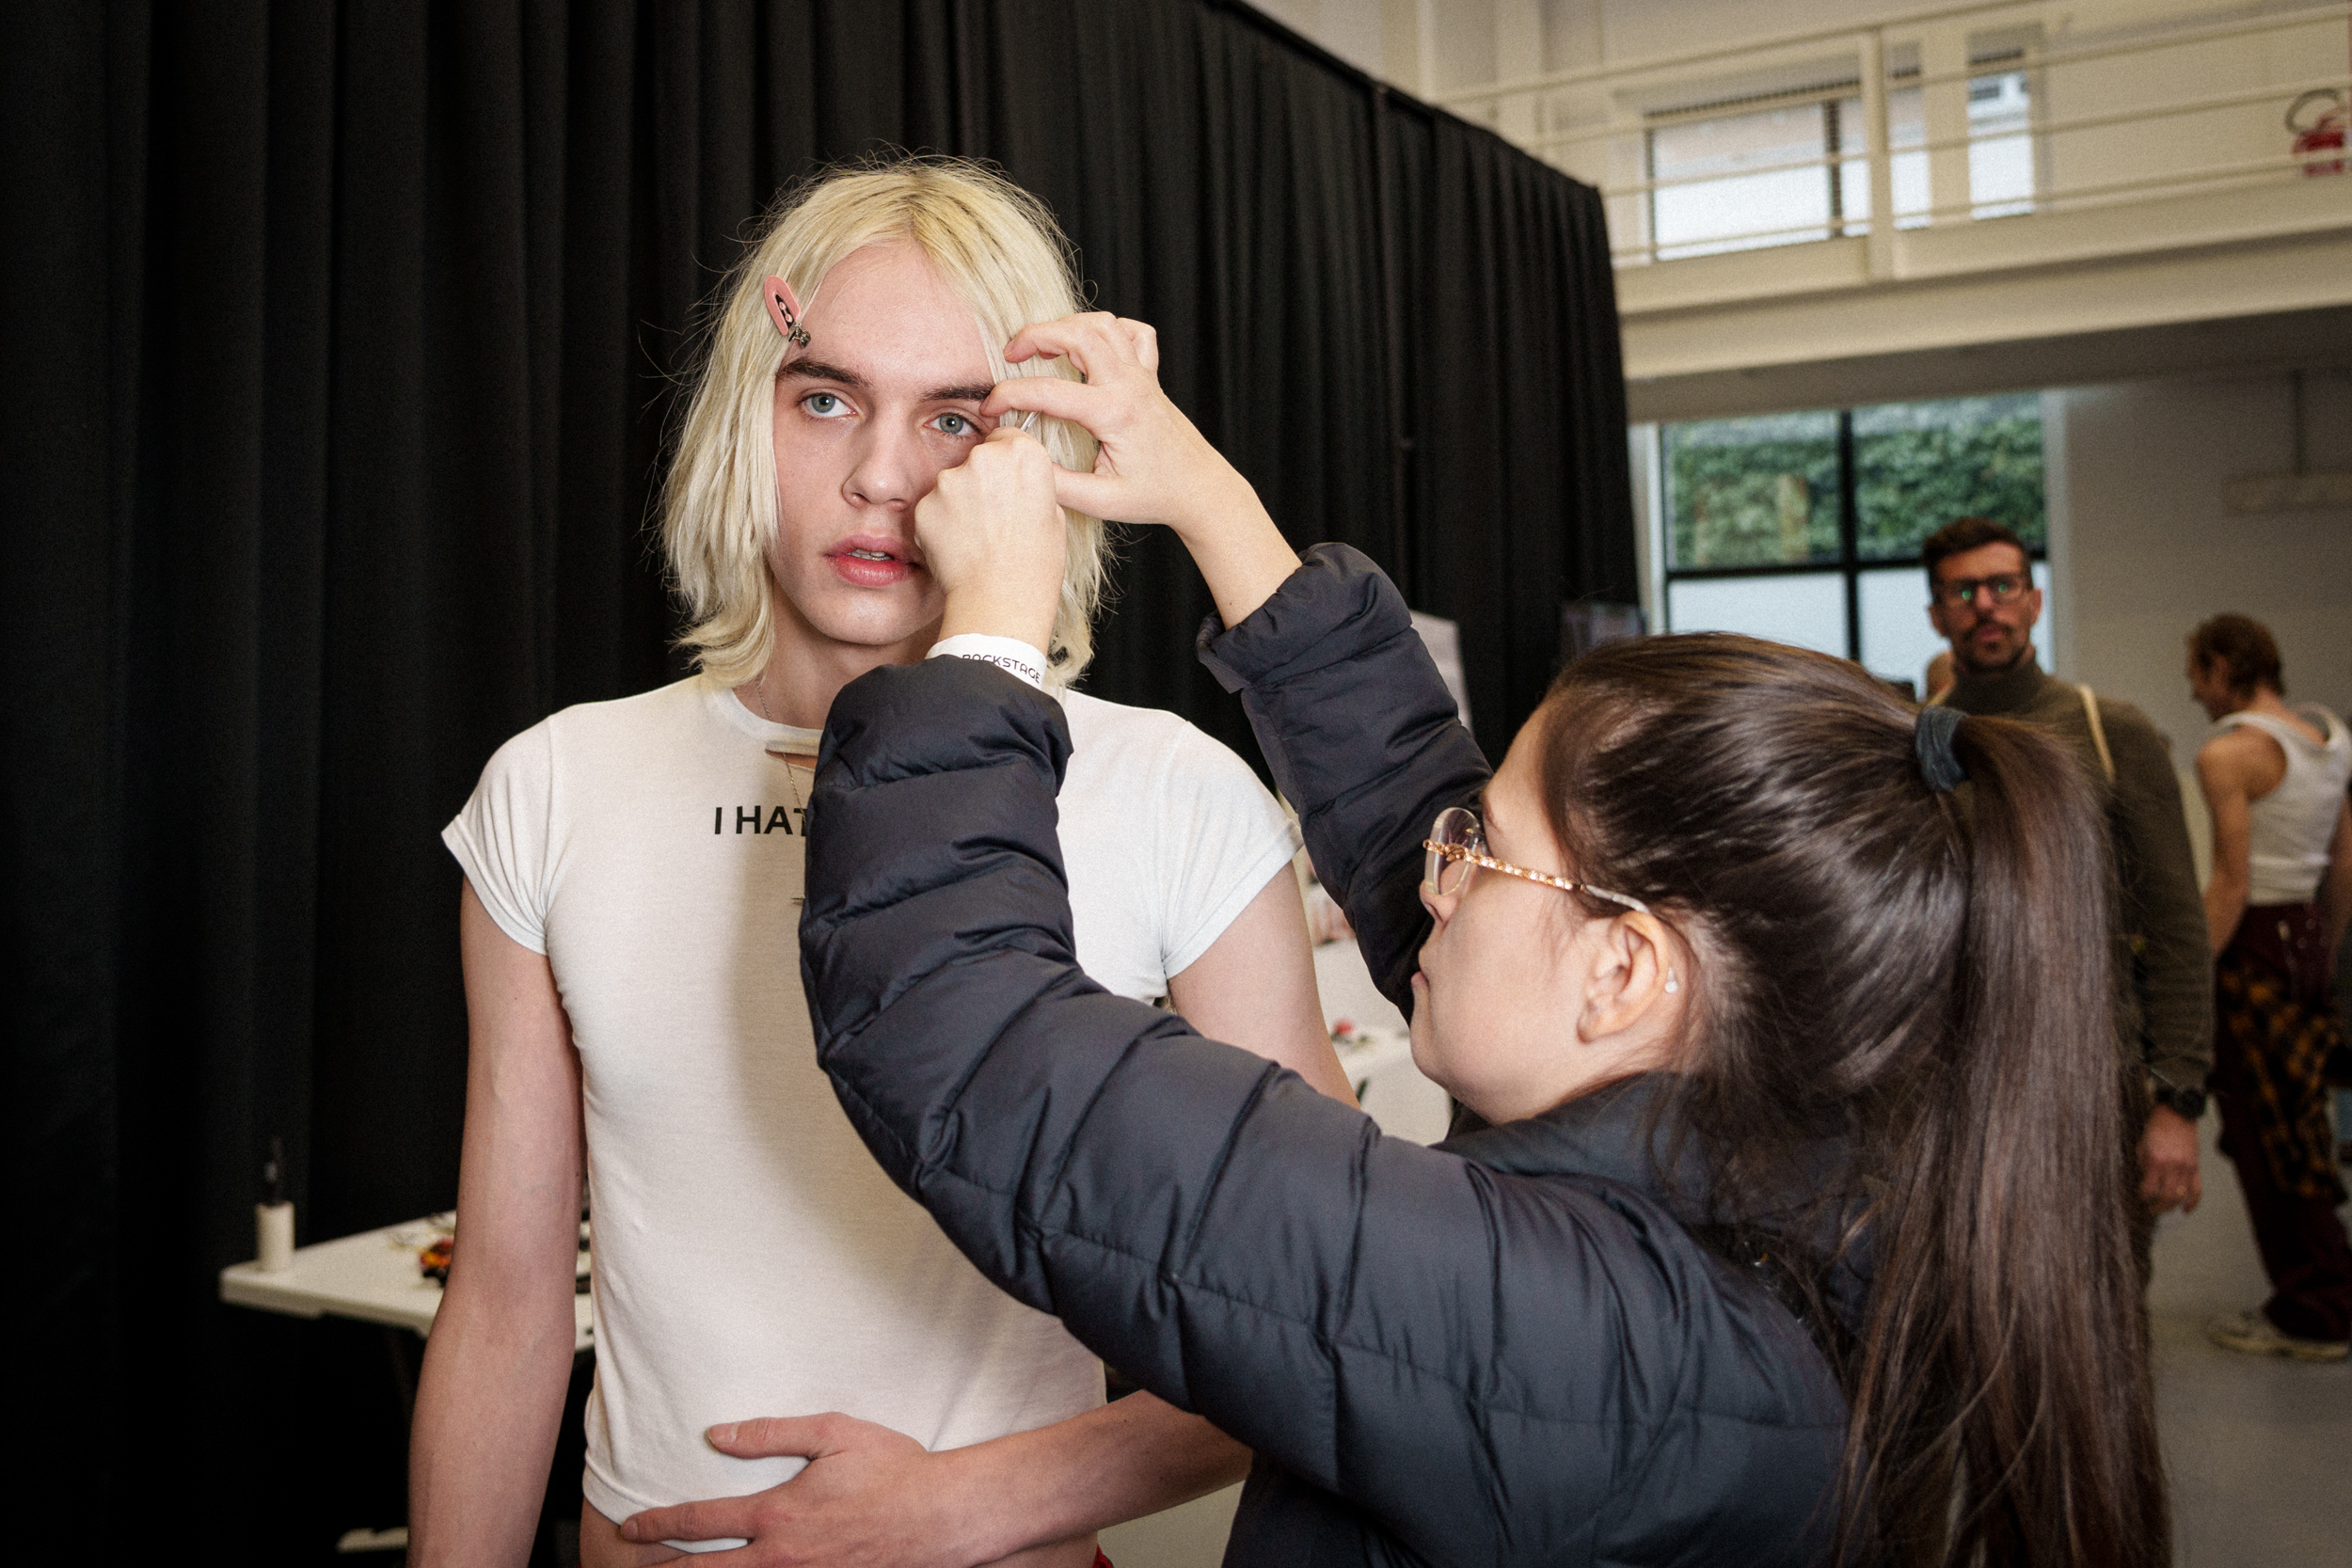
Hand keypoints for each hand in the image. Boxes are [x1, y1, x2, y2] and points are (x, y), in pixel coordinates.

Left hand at [618, 1413, 982, 1567]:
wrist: (941, 1518)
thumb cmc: (893, 1470)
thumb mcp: (833, 1433)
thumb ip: (772, 1433)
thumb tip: (719, 1435)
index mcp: (778, 1513)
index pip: (701, 1520)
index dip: (658, 1525)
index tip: (631, 1527)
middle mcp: (781, 1555)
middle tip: (631, 1565)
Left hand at [913, 427, 1065, 654]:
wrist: (1000, 602)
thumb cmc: (1034, 566)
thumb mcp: (1054, 515)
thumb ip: (1031, 484)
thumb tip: (1018, 481)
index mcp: (1023, 454)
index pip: (1007, 437)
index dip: (1008, 464)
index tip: (1008, 484)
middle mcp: (983, 458)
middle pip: (978, 457)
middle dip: (983, 479)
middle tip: (996, 516)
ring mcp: (949, 481)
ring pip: (953, 482)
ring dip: (961, 501)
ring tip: (978, 536)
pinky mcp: (925, 505)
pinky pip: (933, 507)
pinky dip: (942, 522)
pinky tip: (959, 546)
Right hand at [984, 313, 1298, 629]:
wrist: (1199, 488)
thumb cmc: (1153, 496)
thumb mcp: (1099, 502)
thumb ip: (1055, 483)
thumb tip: (1019, 459)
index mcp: (1114, 414)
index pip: (1048, 391)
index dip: (1008, 395)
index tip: (989, 408)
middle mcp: (1129, 386)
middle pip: (1078, 333)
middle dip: (1035, 334)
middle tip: (1011, 355)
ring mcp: (1142, 376)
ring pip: (1103, 324)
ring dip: (1067, 326)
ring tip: (1043, 347)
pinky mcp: (1150, 375)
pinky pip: (1133, 333)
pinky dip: (1109, 329)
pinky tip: (1090, 348)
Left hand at [2140, 1103, 2201, 1213]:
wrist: (2178, 1114)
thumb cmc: (2156, 1127)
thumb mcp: (2142, 1144)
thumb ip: (2143, 1164)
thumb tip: (2145, 1181)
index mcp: (2157, 1161)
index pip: (2149, 1189)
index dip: (2143, 1196)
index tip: (2139, 1196)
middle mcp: (2173, 1167)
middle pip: (2167, 1197)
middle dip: (2157, 1207)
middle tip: (2149, 1210)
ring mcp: (2187, 1168)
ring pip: (2181, 1196)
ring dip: (2171, 1207)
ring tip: (2162, 1210)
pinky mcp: (2196, 1167)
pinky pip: (2197, 1190)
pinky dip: (2192, 1203)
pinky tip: (2186, 1210)